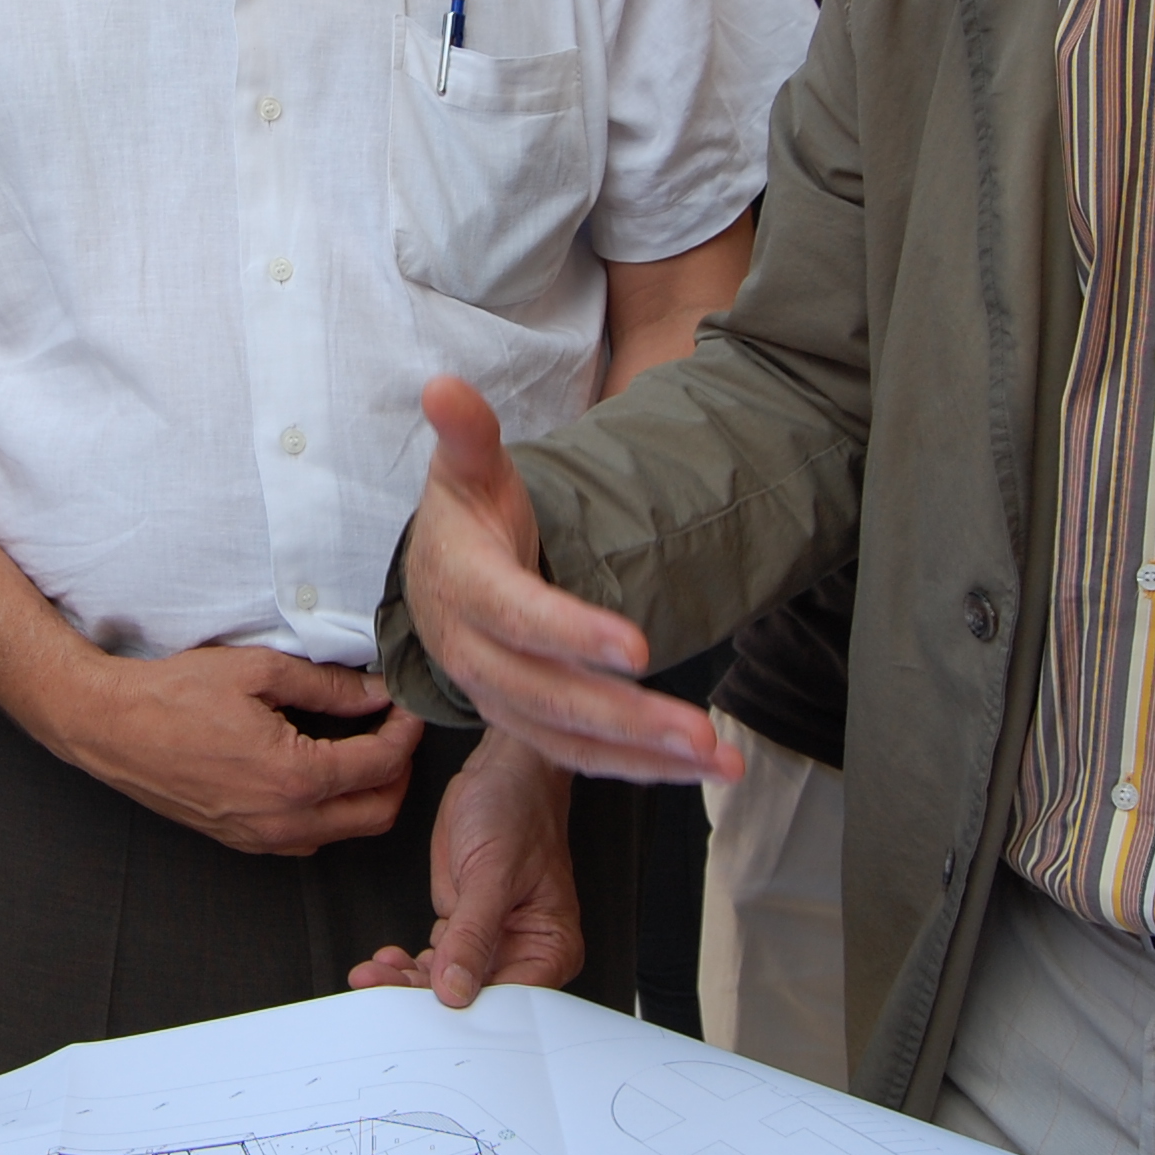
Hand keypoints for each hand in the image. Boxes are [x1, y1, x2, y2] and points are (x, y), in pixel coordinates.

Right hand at [41, 644, 424, 855]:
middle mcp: (283, 820)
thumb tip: (376, 692)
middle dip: (399, 771)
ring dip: (367, 794)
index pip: (382, 764)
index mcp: (294, 776)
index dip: (406, 731)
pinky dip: (331, 811)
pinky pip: (309, 839)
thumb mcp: (259, 671)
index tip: (407, 706)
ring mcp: (261, 838)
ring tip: (362, 748)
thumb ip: (329, 685)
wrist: (110, 727)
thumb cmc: (173, 695)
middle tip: (393, 730)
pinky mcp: (242, 841)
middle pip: (379, 812)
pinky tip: (320, 772)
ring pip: (346, 831)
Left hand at [350, 732, 582, 1006]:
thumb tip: (456, 988)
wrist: (500, 770)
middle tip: (380, 989)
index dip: (466, 1015)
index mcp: (550, 946)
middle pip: (473, 998)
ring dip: (406, 982)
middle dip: (423, 998)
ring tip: (372, 975)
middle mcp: (522, 951)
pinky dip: (407, 964)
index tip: (422, 1015)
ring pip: (446, 983)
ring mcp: (490, 941)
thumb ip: (472, 933)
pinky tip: (384, 960)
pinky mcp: (463, 926)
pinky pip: (433, 961)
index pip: (509, 1002)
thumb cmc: (518, 809)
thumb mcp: (492, 872)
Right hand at [405, 377, 740, 784]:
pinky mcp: (524, 725)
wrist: (435, 580)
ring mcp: (497, 698)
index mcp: (463, 588)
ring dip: (645, 755)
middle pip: (549, 695)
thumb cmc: (465, 520)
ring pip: (568, 739)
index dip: (572, 633)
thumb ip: (467, 434)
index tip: (636, 646)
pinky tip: (696, 768)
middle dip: (627, 716)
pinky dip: (637, 768)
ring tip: (720, 760)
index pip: (517, 617)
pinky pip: (578, 757)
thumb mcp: (465, 470)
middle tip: (700, 730)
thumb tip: (444, 385)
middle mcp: (473, 656)